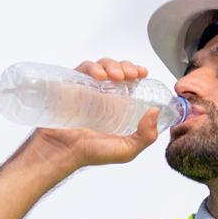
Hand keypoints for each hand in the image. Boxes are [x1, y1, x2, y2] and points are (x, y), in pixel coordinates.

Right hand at [23, 58, 162, 170]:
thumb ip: (146, 136)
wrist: (61, 153)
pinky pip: (81, 70)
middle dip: (125, 66)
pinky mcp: (70, 86)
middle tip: (130, 74)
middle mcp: (102, 94)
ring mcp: (85, 89)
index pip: (129, 81)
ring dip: (111, 65)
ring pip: (100, 66)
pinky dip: (92, 68)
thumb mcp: (126, 150)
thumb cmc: (90, 153)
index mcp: (116, 105)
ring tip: (116, 75)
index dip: (136, 72)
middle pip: (116, 69)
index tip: (142, 73)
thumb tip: (155, 111)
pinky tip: (100, 76)